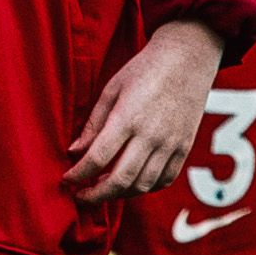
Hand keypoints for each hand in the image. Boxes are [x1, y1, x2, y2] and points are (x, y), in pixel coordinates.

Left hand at [70, 20, 220, 201]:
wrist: (188, 58)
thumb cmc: (145, 69)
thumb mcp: (112, 89)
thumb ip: (94, 123)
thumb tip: (75, 152)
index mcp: (128, 117)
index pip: (97, 158)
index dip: (78, 175)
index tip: (67, 180)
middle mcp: (151, 135)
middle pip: (120, 180)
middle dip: (95, 196)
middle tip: (81, 196)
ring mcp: (171, 143)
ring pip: (142, 185)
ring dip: (119, 194)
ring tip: (104, 190)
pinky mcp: (184, 147)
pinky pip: (165, 179)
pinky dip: (146, 188)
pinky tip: (132, 183)